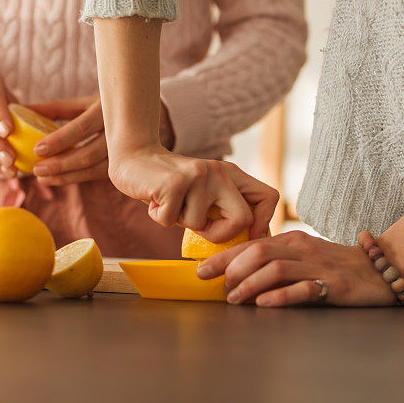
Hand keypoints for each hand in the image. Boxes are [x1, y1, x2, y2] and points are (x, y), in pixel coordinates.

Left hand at [30, 97, 175, 185]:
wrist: (146, 117)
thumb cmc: (107, 107)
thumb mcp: (85, 102)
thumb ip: (55, 108)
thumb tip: (22, 110)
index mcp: (107, 110)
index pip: (80, 129)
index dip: (58, 141)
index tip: (37, 150)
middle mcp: (118, 133)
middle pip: (87, 155)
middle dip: (59, 165)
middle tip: (36, 170)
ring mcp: (123, 152)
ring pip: (93, 170)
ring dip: (65, 176)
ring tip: (42, 178)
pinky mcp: (122, 165)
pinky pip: (97, 175)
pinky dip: (76, 178)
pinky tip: (58, 180)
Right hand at [108, 145, 278, 241]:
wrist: (135, 159)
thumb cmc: (170, 185)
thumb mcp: (204, 192)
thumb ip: (222, 208)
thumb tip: (242, 243)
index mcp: (232, 174)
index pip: (268, 197)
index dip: (263, 223)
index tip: (247, 237)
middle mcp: (220, 172)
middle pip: (242, 219)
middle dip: (221, 235)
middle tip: (200, 229)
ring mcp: (198, 177)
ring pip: (199, 225)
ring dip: (180, 222)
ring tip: (170, 204)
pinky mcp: (174, 184)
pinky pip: (171, 221)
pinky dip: (160, 217)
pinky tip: (156, 200)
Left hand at [197, 231, 397, 306]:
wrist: (382, 268)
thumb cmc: (337, 265)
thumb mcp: (304, 257)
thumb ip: (277, 262)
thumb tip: (238, 277)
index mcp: (292, 241)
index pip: (251, 244)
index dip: (223, 257)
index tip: (201, 272)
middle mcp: (302, 249)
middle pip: (258, 251)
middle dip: (231, 269)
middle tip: (218, 288)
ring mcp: (318, 266)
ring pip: (275, 268)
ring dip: (249, 284)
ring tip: (235, 299)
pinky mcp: (334, 285)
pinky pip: (303, 288)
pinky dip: (280, 297)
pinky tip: (263, 304)